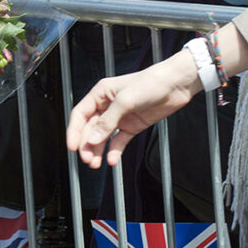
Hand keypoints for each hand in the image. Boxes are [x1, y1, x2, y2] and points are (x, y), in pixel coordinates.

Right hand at [66, 50, 201, 168]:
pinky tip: (112, 160)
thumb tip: (93, 139)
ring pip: (103, 137)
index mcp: (100, 94)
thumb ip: (108, 122)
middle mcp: (107, 106)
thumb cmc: (150, 83)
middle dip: (87, 145)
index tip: (72, 147)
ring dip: (98, 151)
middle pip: (90, 129)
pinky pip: (119, 141)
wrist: (175, 85)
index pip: (80, 115)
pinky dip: (115, 151)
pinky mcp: (132, 126)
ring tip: (96, 164)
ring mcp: (120, 117)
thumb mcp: (125, 101)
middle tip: (87, 160)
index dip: (74, 131)